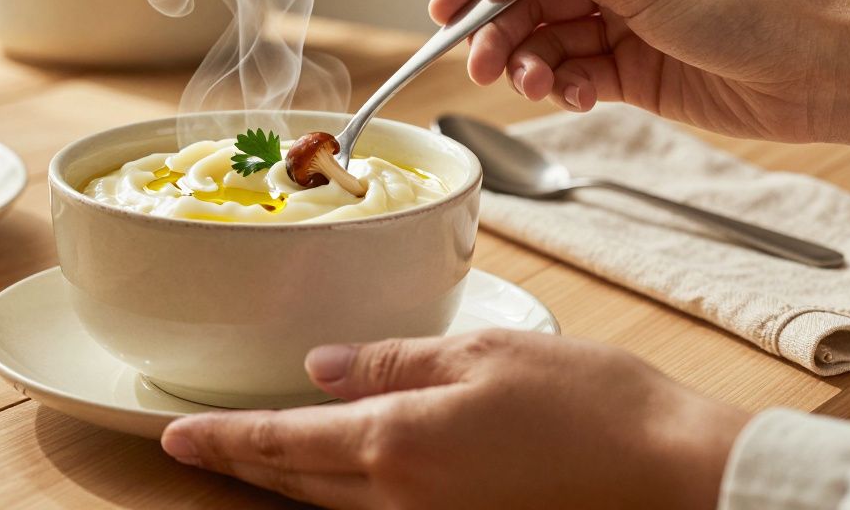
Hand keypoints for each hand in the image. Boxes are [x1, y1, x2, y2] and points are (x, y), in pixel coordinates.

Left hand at [161, 330, 748, 509]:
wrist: (673, 472)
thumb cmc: (588, 402)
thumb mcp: (482, 354)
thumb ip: (391, 362)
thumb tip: (321, 367)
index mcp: (398, 441)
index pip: (283, 440)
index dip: (224, 438)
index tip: (176, 436)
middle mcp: (402, 497)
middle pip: (296, 482)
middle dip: (241, 464)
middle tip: (193, 448)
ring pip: (331, 504)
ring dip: (283, 481)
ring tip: (247, 459)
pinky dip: (336, 494)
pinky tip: (332, 476)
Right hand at [430, 0, 849, 146]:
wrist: (813, 74)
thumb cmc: (747, 11)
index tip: (443, 14)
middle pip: (531, 3)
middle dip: (502, 35)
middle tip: (481, 66)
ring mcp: (623, 26)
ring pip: (548, 44)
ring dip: (533, 66)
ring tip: (537, 85)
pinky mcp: (632, 73)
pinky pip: (575, 76)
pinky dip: (566, 88)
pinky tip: (576, 97)